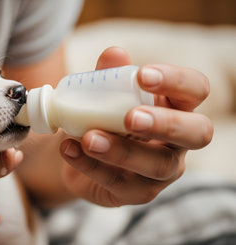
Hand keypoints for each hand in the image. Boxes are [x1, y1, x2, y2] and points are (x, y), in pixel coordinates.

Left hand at [59, 47, 212, 206]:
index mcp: (175, 107)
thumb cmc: (100, 117)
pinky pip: (118, 182)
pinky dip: (90, 165)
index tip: (143, 75)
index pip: (195, 89)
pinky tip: (69, 150)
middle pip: (198, 133)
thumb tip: (114, 53)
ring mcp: (160, 171)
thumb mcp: (101, 95)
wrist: (77, 153)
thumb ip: (109, 76)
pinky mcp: (136, 192)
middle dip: (166, 124)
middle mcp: (177, 141)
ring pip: (157, 165)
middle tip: (131, 118)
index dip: (176, 81)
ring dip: (121, 150)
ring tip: (88, 138)